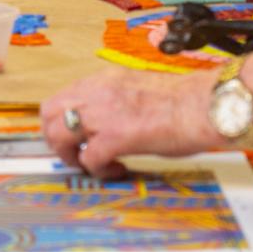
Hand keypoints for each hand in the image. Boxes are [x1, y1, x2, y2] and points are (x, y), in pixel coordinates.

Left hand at [42, 69, 217, 177]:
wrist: (204, 105)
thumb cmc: (183, 100)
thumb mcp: (138, 89)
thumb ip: (116, 99)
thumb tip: (108, 118)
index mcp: (103, 80)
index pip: (63, 96)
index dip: (62, 120)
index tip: (74, 135)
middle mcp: (97, 92)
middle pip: (49, 114)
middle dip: (56, 138)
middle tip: (74, 154)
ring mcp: (103, 114)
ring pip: (58, 135)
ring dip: (70, 155)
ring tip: (90, 164)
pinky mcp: (115, 137)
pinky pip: (89, 159)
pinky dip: (98, 171)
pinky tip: (117, 169)